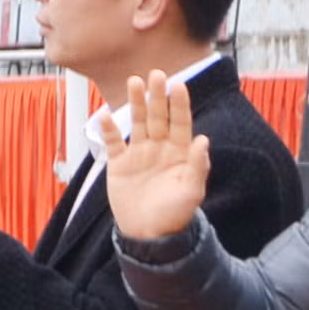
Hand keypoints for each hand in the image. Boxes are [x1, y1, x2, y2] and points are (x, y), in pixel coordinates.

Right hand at [100, 70, 211, 241]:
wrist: (148, 235)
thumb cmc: (174, 214)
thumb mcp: (192, 191)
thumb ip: (197, 165)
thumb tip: (203, 140)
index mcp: (179, 152)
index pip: (180, 122)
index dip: (179, 104)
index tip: (179, 85)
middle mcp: (159, 147)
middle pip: (158, 116)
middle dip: (157, 95)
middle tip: (156, 74)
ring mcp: (139, 153)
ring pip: (137, 122)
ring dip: (136, 103)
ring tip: (134, 82)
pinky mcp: (119, 164)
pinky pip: (113, 142)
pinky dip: (108, 130)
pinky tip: (105, 115)